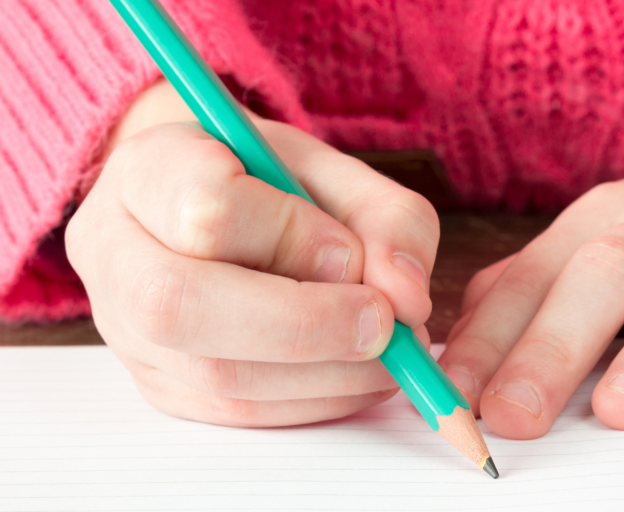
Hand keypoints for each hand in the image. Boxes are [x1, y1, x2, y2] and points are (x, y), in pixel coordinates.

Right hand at [66, 80, 439, 426]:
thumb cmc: (269, 180)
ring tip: (387, 351)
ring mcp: (125, 328)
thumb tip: (407, 297)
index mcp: (148, 169)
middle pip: (180, 304)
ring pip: (211, 373)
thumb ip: (386, 218)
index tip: (352, 253)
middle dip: (304, 324)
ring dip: (324, 373)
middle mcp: (114, 250)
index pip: (206, 210)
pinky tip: (355, 373)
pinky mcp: (158, 384)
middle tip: (384, 324)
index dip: (292, 238)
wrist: (205, 202)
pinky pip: (235, 412)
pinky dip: (314, 400)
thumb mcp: (336, 171)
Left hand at [438, 104, 623, 438]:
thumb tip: (462, 354)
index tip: (448, 397)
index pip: (531, 277)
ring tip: (616, 413)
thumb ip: (539, 293)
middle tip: (511, 416)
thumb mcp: (608, 244)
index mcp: (603, 221)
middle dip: (550, 348)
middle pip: (601, 275)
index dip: (485, 339)